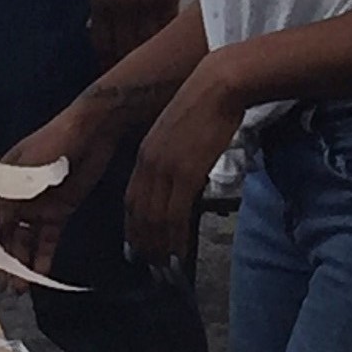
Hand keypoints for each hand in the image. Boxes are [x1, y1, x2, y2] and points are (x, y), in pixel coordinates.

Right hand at [0, 100, 125, 275]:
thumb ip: (4, 204)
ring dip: (21, 264)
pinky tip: (41, 277)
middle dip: (2, 261)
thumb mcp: (20, 173)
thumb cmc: (51, 144)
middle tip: (3, 286)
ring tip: (20, 289)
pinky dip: (43, 257)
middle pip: (3, 236)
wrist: (92, 132)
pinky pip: (47, 240)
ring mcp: (36, 208)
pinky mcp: (59, 212)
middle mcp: (13, 200)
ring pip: (24, 242)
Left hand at [89, 0, 181, 65]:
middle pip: (124, 48)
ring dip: (150, 58)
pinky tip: (172, 50)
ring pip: (148, 42)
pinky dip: (168, 39)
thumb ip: (101, 0)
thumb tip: (96, 22)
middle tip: (132, 83)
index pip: (103, 42)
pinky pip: (168, 27)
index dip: (106, 60)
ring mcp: (146, 6)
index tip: (109, 72)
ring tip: (154, 74)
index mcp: (101, 3)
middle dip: (126, 66)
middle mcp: (122, 10)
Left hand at [124, 54, 245, 261]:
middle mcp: (150, 163)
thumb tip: (182, 179)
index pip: (133, 198)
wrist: (218, 86)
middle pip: (139, 212)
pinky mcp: (186, 172)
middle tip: (150, 263)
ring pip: (155, 217)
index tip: (137, 244)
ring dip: (158, 244)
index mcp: (147, 153)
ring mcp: (166, 169)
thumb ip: (175, 156)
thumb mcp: (181, 132)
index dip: (134, 225)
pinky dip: (175, 236)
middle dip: (143, 241)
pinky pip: (175, 213)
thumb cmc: (207, 105)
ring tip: (164, 264)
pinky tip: (179, 251)